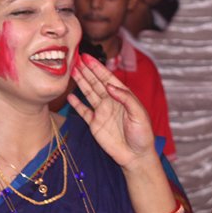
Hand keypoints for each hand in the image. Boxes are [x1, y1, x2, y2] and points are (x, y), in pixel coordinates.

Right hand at [69, 53, 155, 168]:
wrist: (136, 156)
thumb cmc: (142, 135)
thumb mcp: (138, 114)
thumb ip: (125, 98)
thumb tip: (109, 85)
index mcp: (122, 96)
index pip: (107, 78)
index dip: (97, 67)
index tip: (86, 57)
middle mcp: (111, 102)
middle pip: (95, 83)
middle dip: (85, 70)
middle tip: (74, 58)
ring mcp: (102, 112)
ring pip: (88, 93)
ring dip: (80, 82)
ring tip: (70, 71)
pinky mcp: (95, 124)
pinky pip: (83, 111)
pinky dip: (76, 104)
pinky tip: (69, 96)